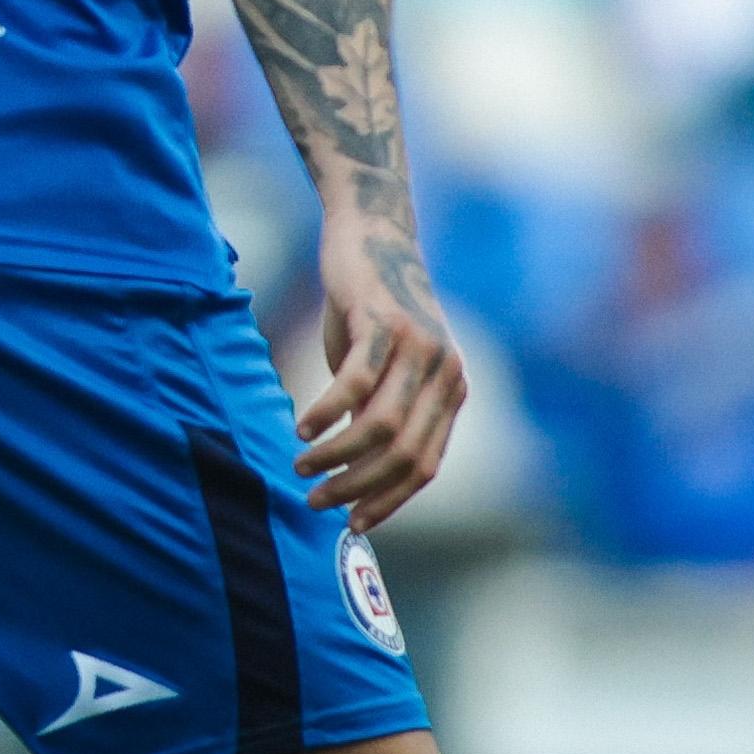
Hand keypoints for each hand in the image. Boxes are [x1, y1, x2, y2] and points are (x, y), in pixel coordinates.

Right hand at [297, 206, 465, 532]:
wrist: (371, 231)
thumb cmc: (368, 304)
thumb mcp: (383, 365)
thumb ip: (378, 410)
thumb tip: (353, 469)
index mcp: (452, 391)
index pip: (425, 467)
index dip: (388, 500)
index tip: (350, 522)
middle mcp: (445, 373)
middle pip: (404, 454)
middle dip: (357, 487)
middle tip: (315, 500)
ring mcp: (419, 348)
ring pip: (381, 426)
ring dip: (337, 456)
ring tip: (301, 465)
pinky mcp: (383, 322)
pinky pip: (354, 384)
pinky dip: (326, 413)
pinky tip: (302, 426)